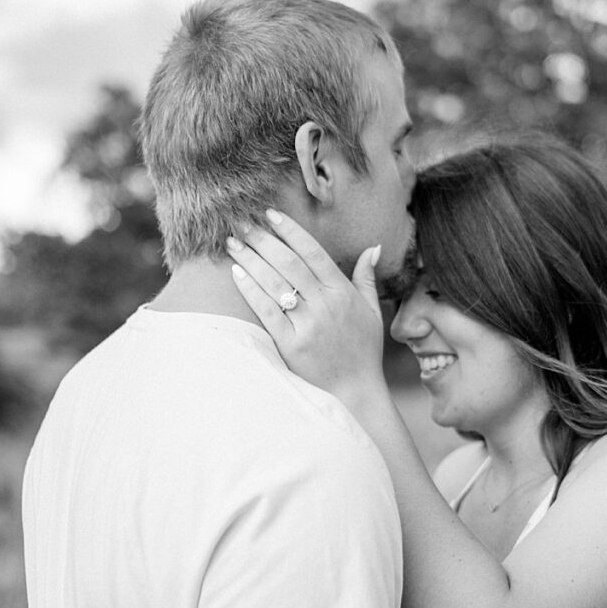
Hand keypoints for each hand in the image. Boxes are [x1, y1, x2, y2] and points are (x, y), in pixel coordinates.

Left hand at [227, 209, 386, 404]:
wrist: (355, 392)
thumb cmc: (363, 351)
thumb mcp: (371, 312)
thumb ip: (366, 277)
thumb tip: (373, 248)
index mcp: (343, 293)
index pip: (313, 252)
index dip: (290, 230)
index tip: (270, 214)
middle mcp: (325, 305)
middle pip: (289, 263)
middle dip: (263, 240)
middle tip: (241, 223)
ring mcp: (307, 325)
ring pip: (274, 283)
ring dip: (250, 260)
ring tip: (232, 243)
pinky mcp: (290, 344)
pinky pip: (266, 311)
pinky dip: (250, 290)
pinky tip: (236, 274)